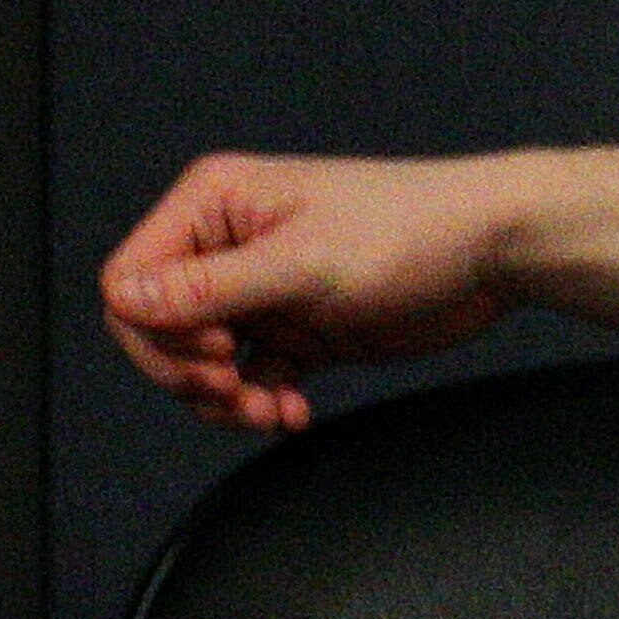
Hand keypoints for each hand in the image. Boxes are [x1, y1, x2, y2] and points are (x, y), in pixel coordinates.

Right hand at [100, 151, 520, 430]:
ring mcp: (258, 291)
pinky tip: (293, 413)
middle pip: (155, 329)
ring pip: (197, 365)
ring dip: (223, 401)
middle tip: (237, 388)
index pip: (130, 279)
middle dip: (188, 374)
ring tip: (268, 411)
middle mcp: (225, 245)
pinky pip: (246, 382)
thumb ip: (212, 288)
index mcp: (212, 205)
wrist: (489, 251)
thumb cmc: (409, 230)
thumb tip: (128, 300)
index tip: (222, 350)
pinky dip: (258, 406)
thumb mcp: (303, 263)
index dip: (159, 332)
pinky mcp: (293, 330)